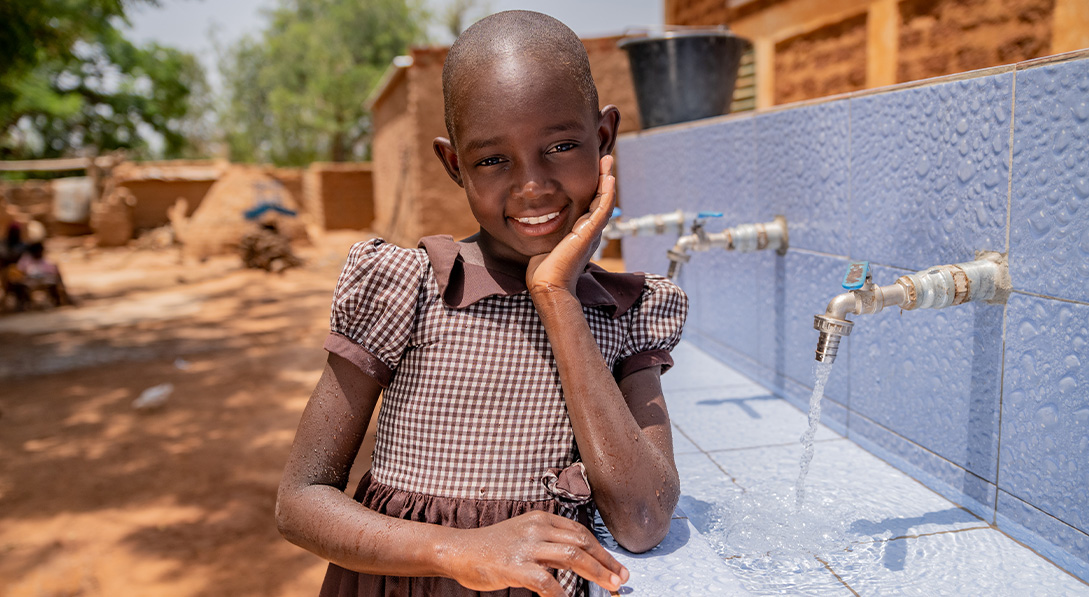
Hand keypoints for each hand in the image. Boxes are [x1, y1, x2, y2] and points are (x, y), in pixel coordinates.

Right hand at [448, 511, 628, 596]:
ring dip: (595, 573)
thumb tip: (582, 560)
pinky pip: (546, 582)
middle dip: (605, 562)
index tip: (616, 566)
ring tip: (609, 586)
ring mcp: (525, 547)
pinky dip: (561, 595)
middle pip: (581, 542)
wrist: (460, 550)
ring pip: (571, 557)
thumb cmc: (493, 547)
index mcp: (541, 519)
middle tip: (620, 578)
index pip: (580, 532)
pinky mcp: (514, 566)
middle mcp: (536, 528)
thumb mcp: (524, 535)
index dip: (602, 551)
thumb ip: (550, 543)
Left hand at [526, 155, 615, 295]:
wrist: (548, 284)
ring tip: (607, 160)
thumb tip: (532, 220)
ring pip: (605, 200)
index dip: (592, 186)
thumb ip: (545, 230)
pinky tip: (608, 177)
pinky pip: (603, 207)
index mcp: (582, 233)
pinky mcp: (591, 233)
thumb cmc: (543, 270)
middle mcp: (591, 231)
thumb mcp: (545, 243)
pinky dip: (607, 191)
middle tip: (603, 159)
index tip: (589, 169)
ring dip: (607, 179)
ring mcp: (593, 232)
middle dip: (602, 178)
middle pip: (600, 199)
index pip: (590, 204)